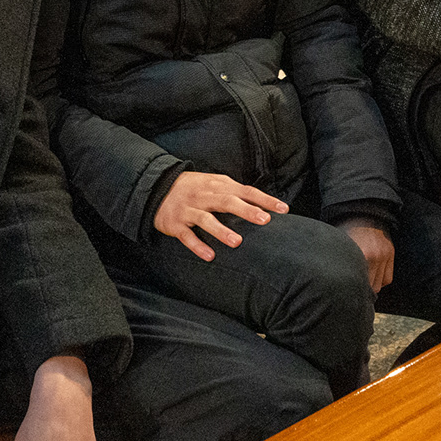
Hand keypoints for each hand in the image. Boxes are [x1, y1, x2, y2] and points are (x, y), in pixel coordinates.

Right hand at [153, 171, 286, 260]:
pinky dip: (198, 246)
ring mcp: (189, 210)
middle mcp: (205, 196)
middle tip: (264, 220)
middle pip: (227, 202)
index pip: (246, 191)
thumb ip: (236, 192)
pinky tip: (210, 256)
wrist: (157, 187)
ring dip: (221, 231)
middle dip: (246, 211)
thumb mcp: (215, 183)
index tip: (283, 209)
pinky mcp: (176, 224)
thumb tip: (263, 204)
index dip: (264, 200)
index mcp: (218, 185)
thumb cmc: (195, 188)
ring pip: (206, 219)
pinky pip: (187, 236)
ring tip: (237, 242)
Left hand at [340, 219, 393, 293]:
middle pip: (370, 288)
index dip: (351, 290)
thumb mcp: (340, 246)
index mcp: (361, 255)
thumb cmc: (346, 229)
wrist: (363, 211)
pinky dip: (380, 280)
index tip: (346, 292)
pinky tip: (372, 276)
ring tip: (361, 282)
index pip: (359, 284)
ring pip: (379, 285)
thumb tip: (334, 282)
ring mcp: (384, 256)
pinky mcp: (390, 253)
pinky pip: (388, 278)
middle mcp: (375, 257)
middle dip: (361, 289)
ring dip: (371, 285)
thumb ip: (341, 264)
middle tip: (352, 288)